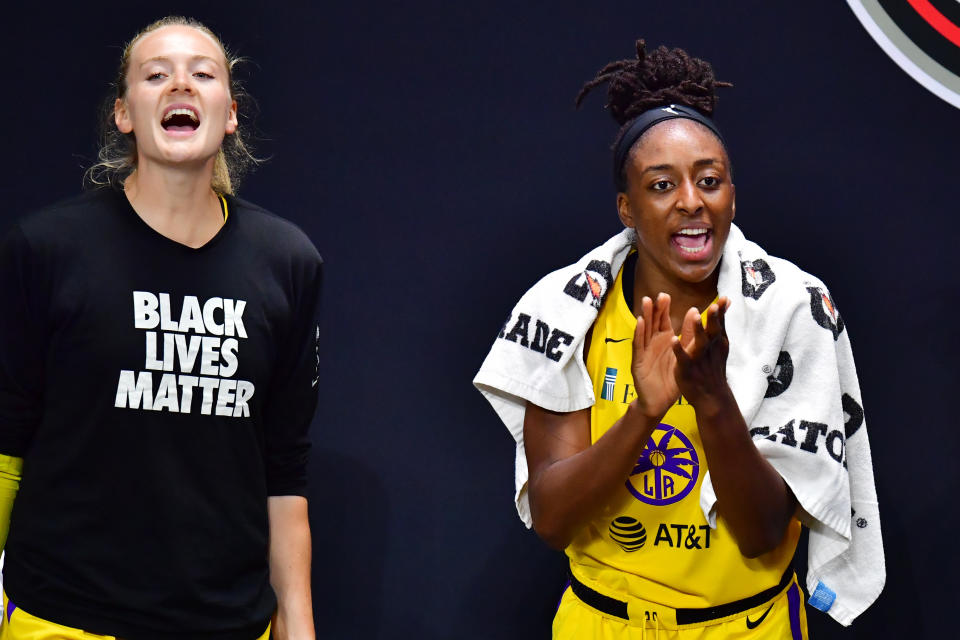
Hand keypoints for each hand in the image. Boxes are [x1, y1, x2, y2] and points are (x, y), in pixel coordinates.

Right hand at [630, 293, 680, 419]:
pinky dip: (638, 333)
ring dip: (645, 316)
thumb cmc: (670, 378)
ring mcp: (644, 351)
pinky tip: (640, 323)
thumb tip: (695, 312)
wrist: (659, 402)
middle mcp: (652, 343)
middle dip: (655, 309)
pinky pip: (638, 345)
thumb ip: (688, 334)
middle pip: (652, 322)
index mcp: (663, 340)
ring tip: (647, 302)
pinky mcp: (638, 362)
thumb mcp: (683, 354)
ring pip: (644, 331)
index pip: (663, 320)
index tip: (666, 295)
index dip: (663, 308)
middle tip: (659, 296)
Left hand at [672, 297, 732, 414]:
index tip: (724, 298)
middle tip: (714, 305)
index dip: (721, 311)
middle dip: (713, 318)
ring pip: (699, 343)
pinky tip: (673, 340)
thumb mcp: (719, 344)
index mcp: (717, 342)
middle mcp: (710, 349)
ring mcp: (699, 359)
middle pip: (713, 331)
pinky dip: (678, 349)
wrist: (711, 397)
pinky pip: (682, 358)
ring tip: (694, 316)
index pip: (720, 324)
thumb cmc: (714, 367)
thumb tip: (725, 302)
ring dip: (697, 329)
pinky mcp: (686, 369)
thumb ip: (719, 323)